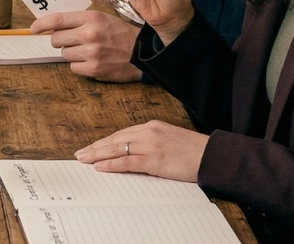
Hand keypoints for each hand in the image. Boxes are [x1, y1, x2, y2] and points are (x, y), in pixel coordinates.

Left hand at [30, 11, 141, 82]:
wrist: (142, 51)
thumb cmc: (120, 33)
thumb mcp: (101, 18)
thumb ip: (79, 21)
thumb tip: (53, 26)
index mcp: (91, 18)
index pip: (58, 20)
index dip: (42, 24)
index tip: (33, 28)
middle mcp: (89, 34)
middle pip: (56, 39)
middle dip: (60, 40)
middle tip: (72, 41)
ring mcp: (91, 53)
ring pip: (64, 54)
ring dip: (72, 53)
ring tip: (88, 50)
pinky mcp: (94, 69)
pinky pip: (73, 67)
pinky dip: (79, 65)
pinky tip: (92, 61)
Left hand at [74, 120, 208, 182]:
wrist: (212, 156)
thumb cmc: (194, 151)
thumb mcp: (170, 139)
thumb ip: (152, 141)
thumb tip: (134, 152)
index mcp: (152, 126)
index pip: (121, 133)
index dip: (104, 141)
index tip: (92, 147)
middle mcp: (149, 132)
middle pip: (115, 139)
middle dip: (96, 147)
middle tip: (80, 153)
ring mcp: (151, 145)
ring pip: (117, 149)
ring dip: (98, 155)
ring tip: (84, 160)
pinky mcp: (154, 160)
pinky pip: (127, 162)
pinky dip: (112, 164)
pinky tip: (100, 167)